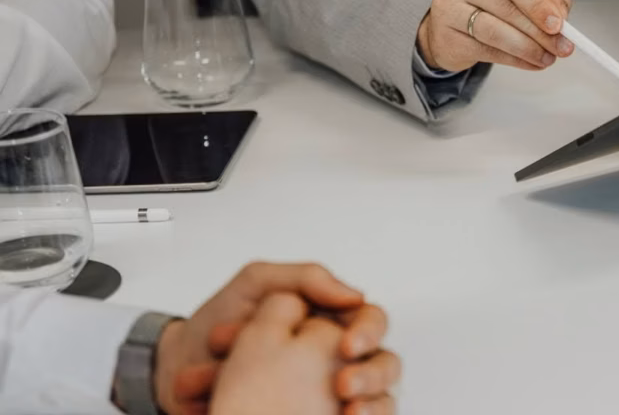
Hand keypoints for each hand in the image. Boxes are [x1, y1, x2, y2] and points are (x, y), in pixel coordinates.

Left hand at [151, 263, 397, 414]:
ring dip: (366, 409)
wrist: (173, 370)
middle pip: (384, 366)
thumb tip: (355, 297)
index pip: (372, 321)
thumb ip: (305, 279)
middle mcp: (335, 358)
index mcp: (329, 321)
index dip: (369, 332)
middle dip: (371, 377)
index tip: (348, 347)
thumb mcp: (256, 285)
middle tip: (342, 388)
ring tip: (343, 414)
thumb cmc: (216, 324)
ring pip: (374, 403)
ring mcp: (327, 396)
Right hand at [417, 0, 573, 72]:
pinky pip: (486, 51)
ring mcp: (446, 8)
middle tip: (562, 47)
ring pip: (495, 33)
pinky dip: (515, 60)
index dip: (538, 5)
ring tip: (548, 57)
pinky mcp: (444, 36)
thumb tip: (561, 16)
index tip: (559, 25)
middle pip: (507, 9)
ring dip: (528, 49)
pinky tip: (531, 63)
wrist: (450, 22)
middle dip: (540, 32)